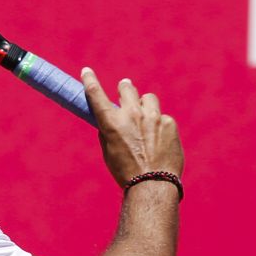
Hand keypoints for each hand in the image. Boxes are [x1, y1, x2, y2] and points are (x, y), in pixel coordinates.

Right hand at [81, 67, 184, 186]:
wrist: (152, 184)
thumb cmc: (126, 171)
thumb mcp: (109, 150)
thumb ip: (109, 130)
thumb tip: (113, 118)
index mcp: (111, 122)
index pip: (95, 94)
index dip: (89, 80)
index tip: (86, 71)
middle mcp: (131, 115)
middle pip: (127, 89)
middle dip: (125, 89)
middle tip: (125, 89)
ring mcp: (152, 117)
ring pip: (148, 99)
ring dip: (145, 104)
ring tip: (146, 119)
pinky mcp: (169, 123)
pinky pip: (162, 117)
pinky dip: (159, 124)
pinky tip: (159, 139)